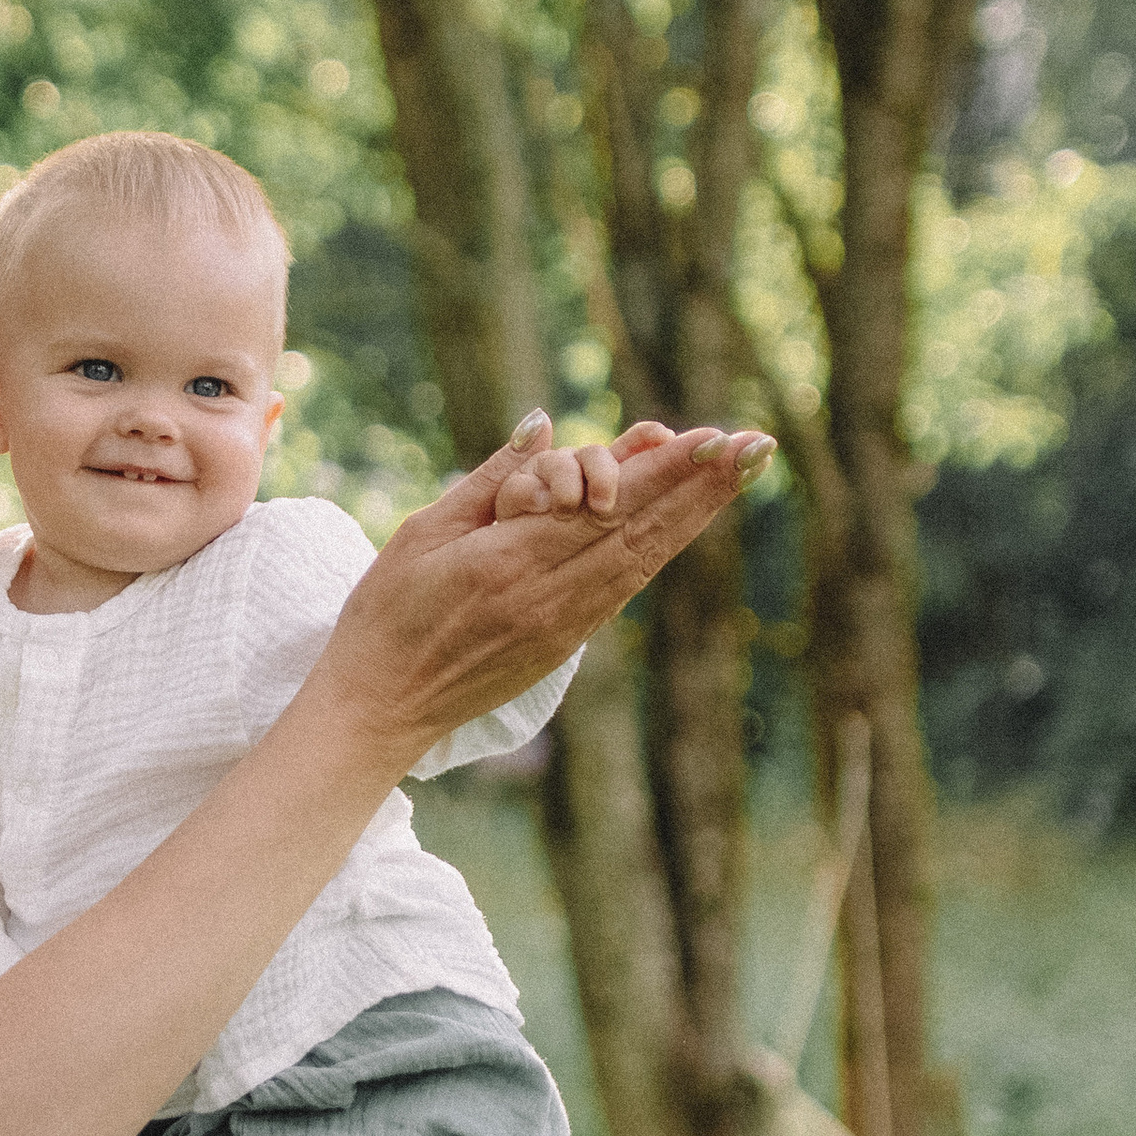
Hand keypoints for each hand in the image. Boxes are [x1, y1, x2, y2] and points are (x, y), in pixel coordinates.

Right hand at [322, 410, 770, 761]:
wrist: (379, 706)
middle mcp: (550, 599)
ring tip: (739, 470)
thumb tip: (545, 428)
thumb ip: (490, 480)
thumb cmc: (385, 614)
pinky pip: (623, 586)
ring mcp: (563, 627)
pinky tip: (688, 518)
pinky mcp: (564, 645)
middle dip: (701, 486)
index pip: (605, 508)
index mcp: (509, 565)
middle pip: (642, 533)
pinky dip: (659, 546)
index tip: (713, 438)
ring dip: (694, 513)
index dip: (663, 471)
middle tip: (756, 445)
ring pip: (643, 560)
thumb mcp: (424, 533)